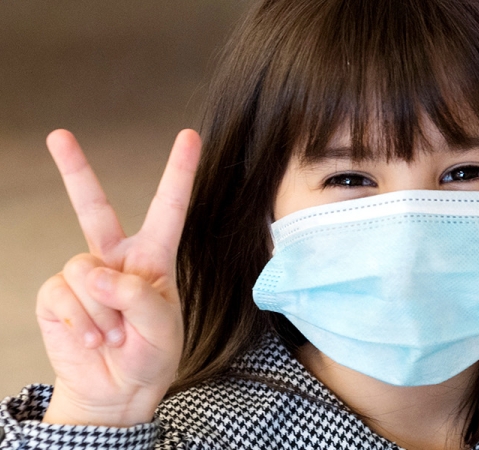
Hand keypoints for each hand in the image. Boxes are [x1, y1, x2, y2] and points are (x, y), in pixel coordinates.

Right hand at [36, 129, 200, 426]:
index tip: (190, 136)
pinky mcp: (57, 296)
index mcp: (154, 258)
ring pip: (83, 270)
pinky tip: (94, 338)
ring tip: (115, 334)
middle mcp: (116, 259)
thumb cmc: (150, 356)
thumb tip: (97, 274)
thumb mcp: (163, 329)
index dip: (179, 172)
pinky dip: (81, 321)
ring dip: (103, 311)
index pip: (169, 208)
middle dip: (74, 170)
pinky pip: (63, 295)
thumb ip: (137, 297)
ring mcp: (84, 276)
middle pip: (94, 207)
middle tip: (58, 135)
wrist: (117, 391)